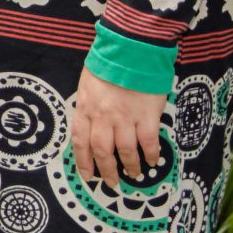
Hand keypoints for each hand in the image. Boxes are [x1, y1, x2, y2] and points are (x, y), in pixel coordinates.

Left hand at [71, 67, 165, 189]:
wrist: (132, 49)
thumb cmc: (108, 64)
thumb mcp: (88, 84)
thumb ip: (88, 106)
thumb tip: (90, 125)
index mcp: (86, 108)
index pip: (80, 141)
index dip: (83, 162)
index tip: (87, 176)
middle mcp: (103, 117)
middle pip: (102, 151)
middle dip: (106, 170)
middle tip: (112, 183)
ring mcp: (125, 117)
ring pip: (125, 150)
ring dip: (129, 166)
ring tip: (133, 175)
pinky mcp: (147, 115)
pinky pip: (148, 141)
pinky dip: (150, 154)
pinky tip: (152, 161)